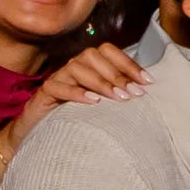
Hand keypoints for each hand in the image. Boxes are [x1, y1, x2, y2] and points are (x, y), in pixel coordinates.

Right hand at [3, 43, 150, 149]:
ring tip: (118, 99)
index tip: (148, 82)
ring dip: (100, 82)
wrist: (40, 137)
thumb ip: (121, 95)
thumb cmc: (78, 119)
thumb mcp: (104, 106)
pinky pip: (56, 87)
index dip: (129, 63)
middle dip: (117, 74)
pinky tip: (92, 102)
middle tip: (134, 94)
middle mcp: (73, 68)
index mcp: (89, 67)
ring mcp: (57, 80)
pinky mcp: (43, 95)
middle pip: (92, 56)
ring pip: (76, 68)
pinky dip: (76, 93)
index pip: (108, 51)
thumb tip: (149, 93)